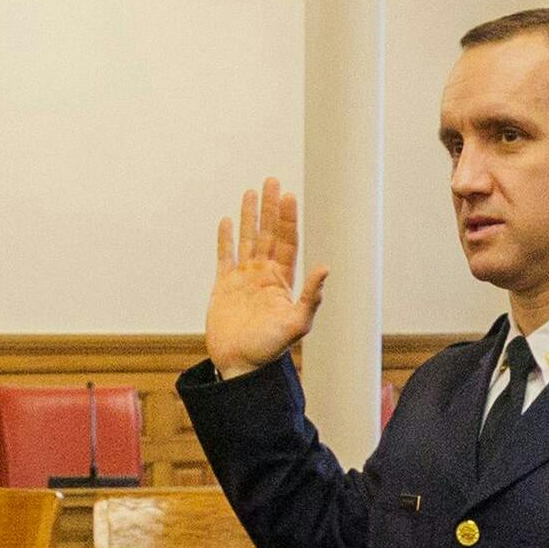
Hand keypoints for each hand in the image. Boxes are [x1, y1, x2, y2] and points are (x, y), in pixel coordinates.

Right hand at [206, 179, 328, 371]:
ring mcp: (243, 280)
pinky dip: (225, 240)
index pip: (285, 242)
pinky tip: (227, 221)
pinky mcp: (223, 288)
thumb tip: (325, 269)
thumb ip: (311, 297)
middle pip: (267, 234)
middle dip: (269, 208)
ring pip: (247, 240)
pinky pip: (224, 258)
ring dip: (249, 216)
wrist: (240, 366)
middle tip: (272, 181)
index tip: (288, 196)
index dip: (287, 219)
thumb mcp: (296, 324)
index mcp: (281, 280)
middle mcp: (263, 275)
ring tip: (250, 192)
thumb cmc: (269, 350)